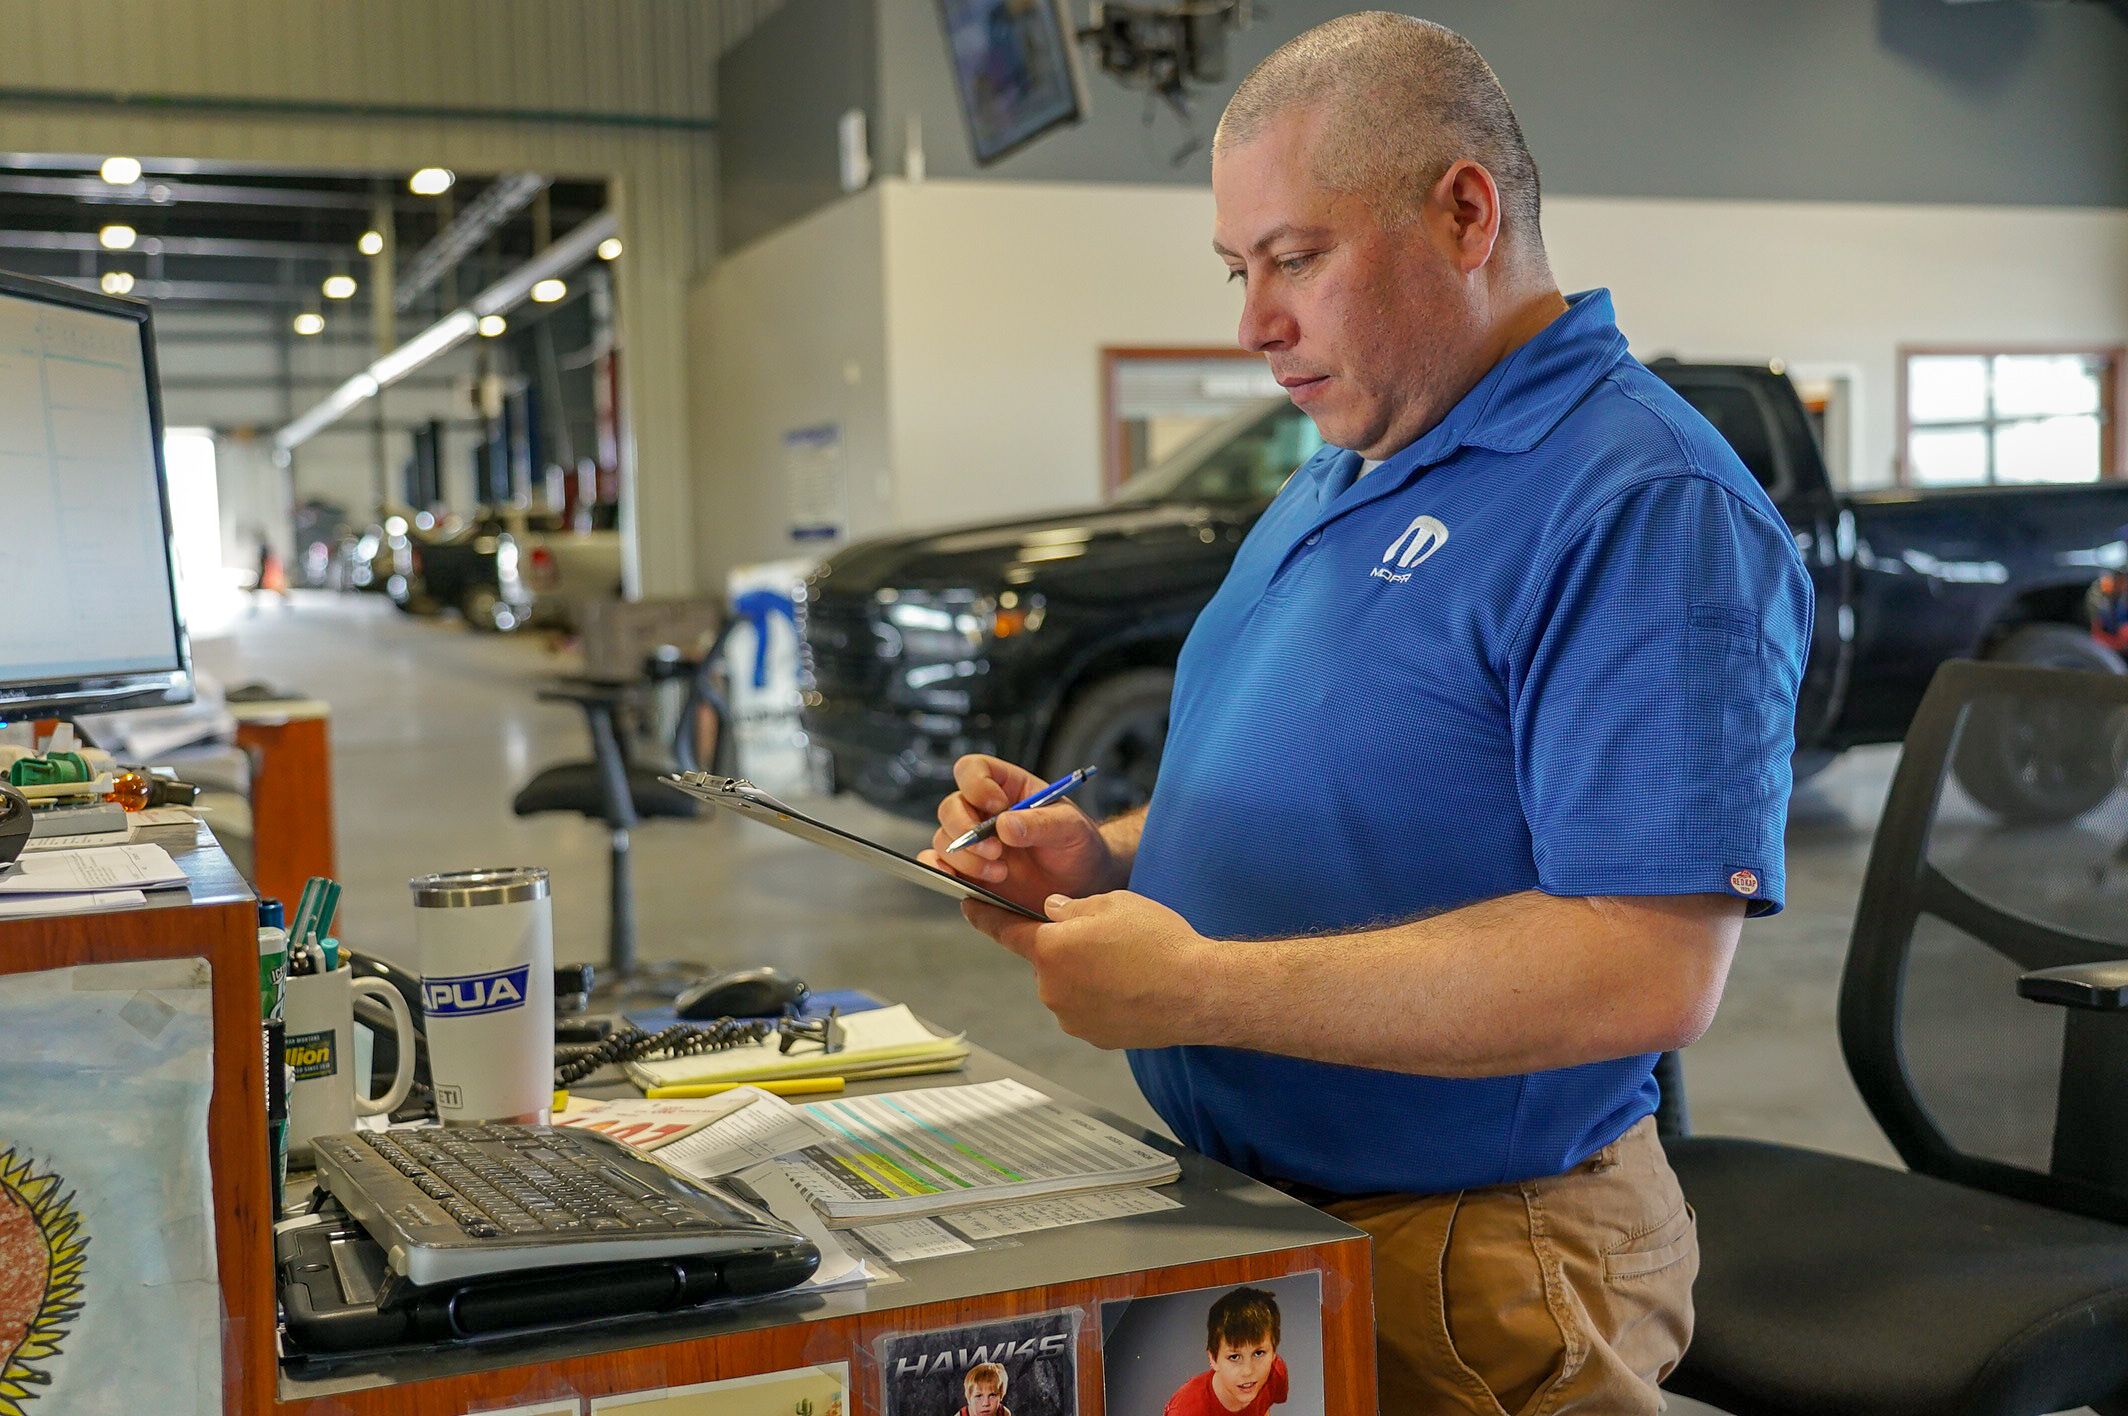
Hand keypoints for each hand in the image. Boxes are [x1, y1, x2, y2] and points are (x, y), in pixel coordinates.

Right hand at [919, 755, 1124, 913]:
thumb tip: (1005, 825)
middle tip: (995, 851)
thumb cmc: (1079, 846)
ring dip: (965, 858)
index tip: (997, 806)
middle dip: (966, 829)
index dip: (976, 784)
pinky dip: (940, 871)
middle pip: (950, 807)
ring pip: (944, 839)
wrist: (1083, 884)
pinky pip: (939, 865)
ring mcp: (974, 842)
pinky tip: (962, 881)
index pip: (974, 770)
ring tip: (1000, 873)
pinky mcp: (969, 871)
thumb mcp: (1071, 829)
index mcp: (1008, 788)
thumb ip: (1042, 823)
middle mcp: (984, 812)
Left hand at [959, 890, 1210, 1049]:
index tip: (969, 908)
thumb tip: (1053, 911)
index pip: (1005, 930)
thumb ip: (1072, 907)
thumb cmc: (1158, 942)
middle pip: (1046, 960)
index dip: (985, 916)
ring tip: (1129, 967)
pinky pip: (1087, 1009)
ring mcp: (1071, 1016)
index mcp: (1050, 948)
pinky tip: (1132, 989)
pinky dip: (1102, 999)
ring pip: (1068, 986)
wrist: (1197, 991)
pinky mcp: (1093, 1036)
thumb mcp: (1113, 903)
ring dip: (1086, 975)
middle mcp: (1052, 987)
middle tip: (1108, 940)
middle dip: (1067, 948)